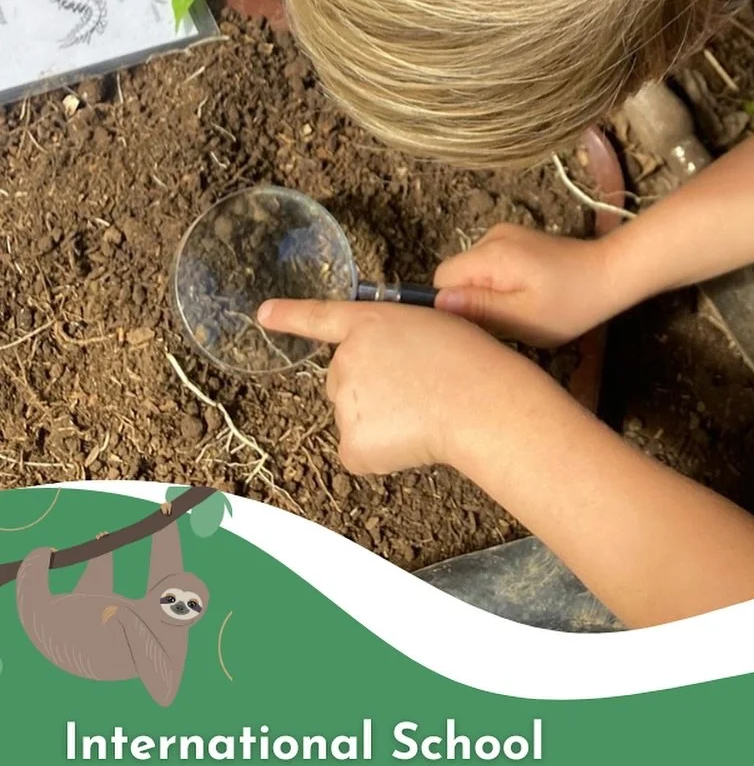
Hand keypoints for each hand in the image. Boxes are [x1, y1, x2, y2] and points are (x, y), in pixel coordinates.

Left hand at [257, 299, 535, 476]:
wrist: (478, 401)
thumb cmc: (469, 359)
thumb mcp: (431, 324)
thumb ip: (393, 339)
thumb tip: (382, 371)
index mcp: (368, 324)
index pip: (320, 317)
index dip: (290, 315)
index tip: (263, 314)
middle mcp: (346, 360)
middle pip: (343, 378)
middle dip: (370, 386)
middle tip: (415, 388)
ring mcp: (344, 404)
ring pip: (353, 415)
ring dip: (379, 418)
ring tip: (422, 410)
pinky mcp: (351, 445)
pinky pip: (358, 451)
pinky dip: (380, 452)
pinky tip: (411, 438)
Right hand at [433, 224, 620, 346]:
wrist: (610, 274)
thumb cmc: (571, 303)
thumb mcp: (522, 317)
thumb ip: (479, 308)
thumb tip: (436, 303)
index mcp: (491, 255)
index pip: (442, 279)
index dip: (453, 306)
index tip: (480, 324)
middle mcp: (492, 236)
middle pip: (457, 274)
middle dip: (472, 301)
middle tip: (504, 320)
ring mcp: (506, 235)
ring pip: (473, 272)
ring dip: (487, 293)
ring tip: (519, 309)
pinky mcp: (518, 240)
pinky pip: (490, 266)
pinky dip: (499, 283)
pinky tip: (526, 295)